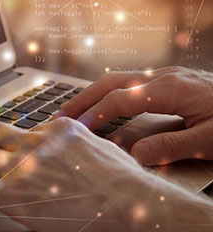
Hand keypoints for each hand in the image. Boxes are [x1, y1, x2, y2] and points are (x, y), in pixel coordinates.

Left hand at [0, 119, 148, 231]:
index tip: (1, 153)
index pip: (21, 132)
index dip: (8, 145)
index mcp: (56, 130)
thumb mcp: (102, 149)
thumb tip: (75, 146)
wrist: (129, 202)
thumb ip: (79, 145)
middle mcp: (33, 142)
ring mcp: (21, 165)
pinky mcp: (12, 192)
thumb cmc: (125, 184)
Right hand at [57, 66, 212, 165]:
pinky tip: (107, 105)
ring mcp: (168, 77)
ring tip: (74, 110)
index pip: (120, 100)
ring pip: (120, 79)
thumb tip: (136, 154)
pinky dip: (110, 93)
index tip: (75, 128)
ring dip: (94, 93)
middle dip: (83, 98)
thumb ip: (173, 146)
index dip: (95, 114)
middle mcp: (165, 78)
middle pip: (112, 82)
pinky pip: (132, 83)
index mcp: (170, 90)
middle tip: (59, 115)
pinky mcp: (173, 81)